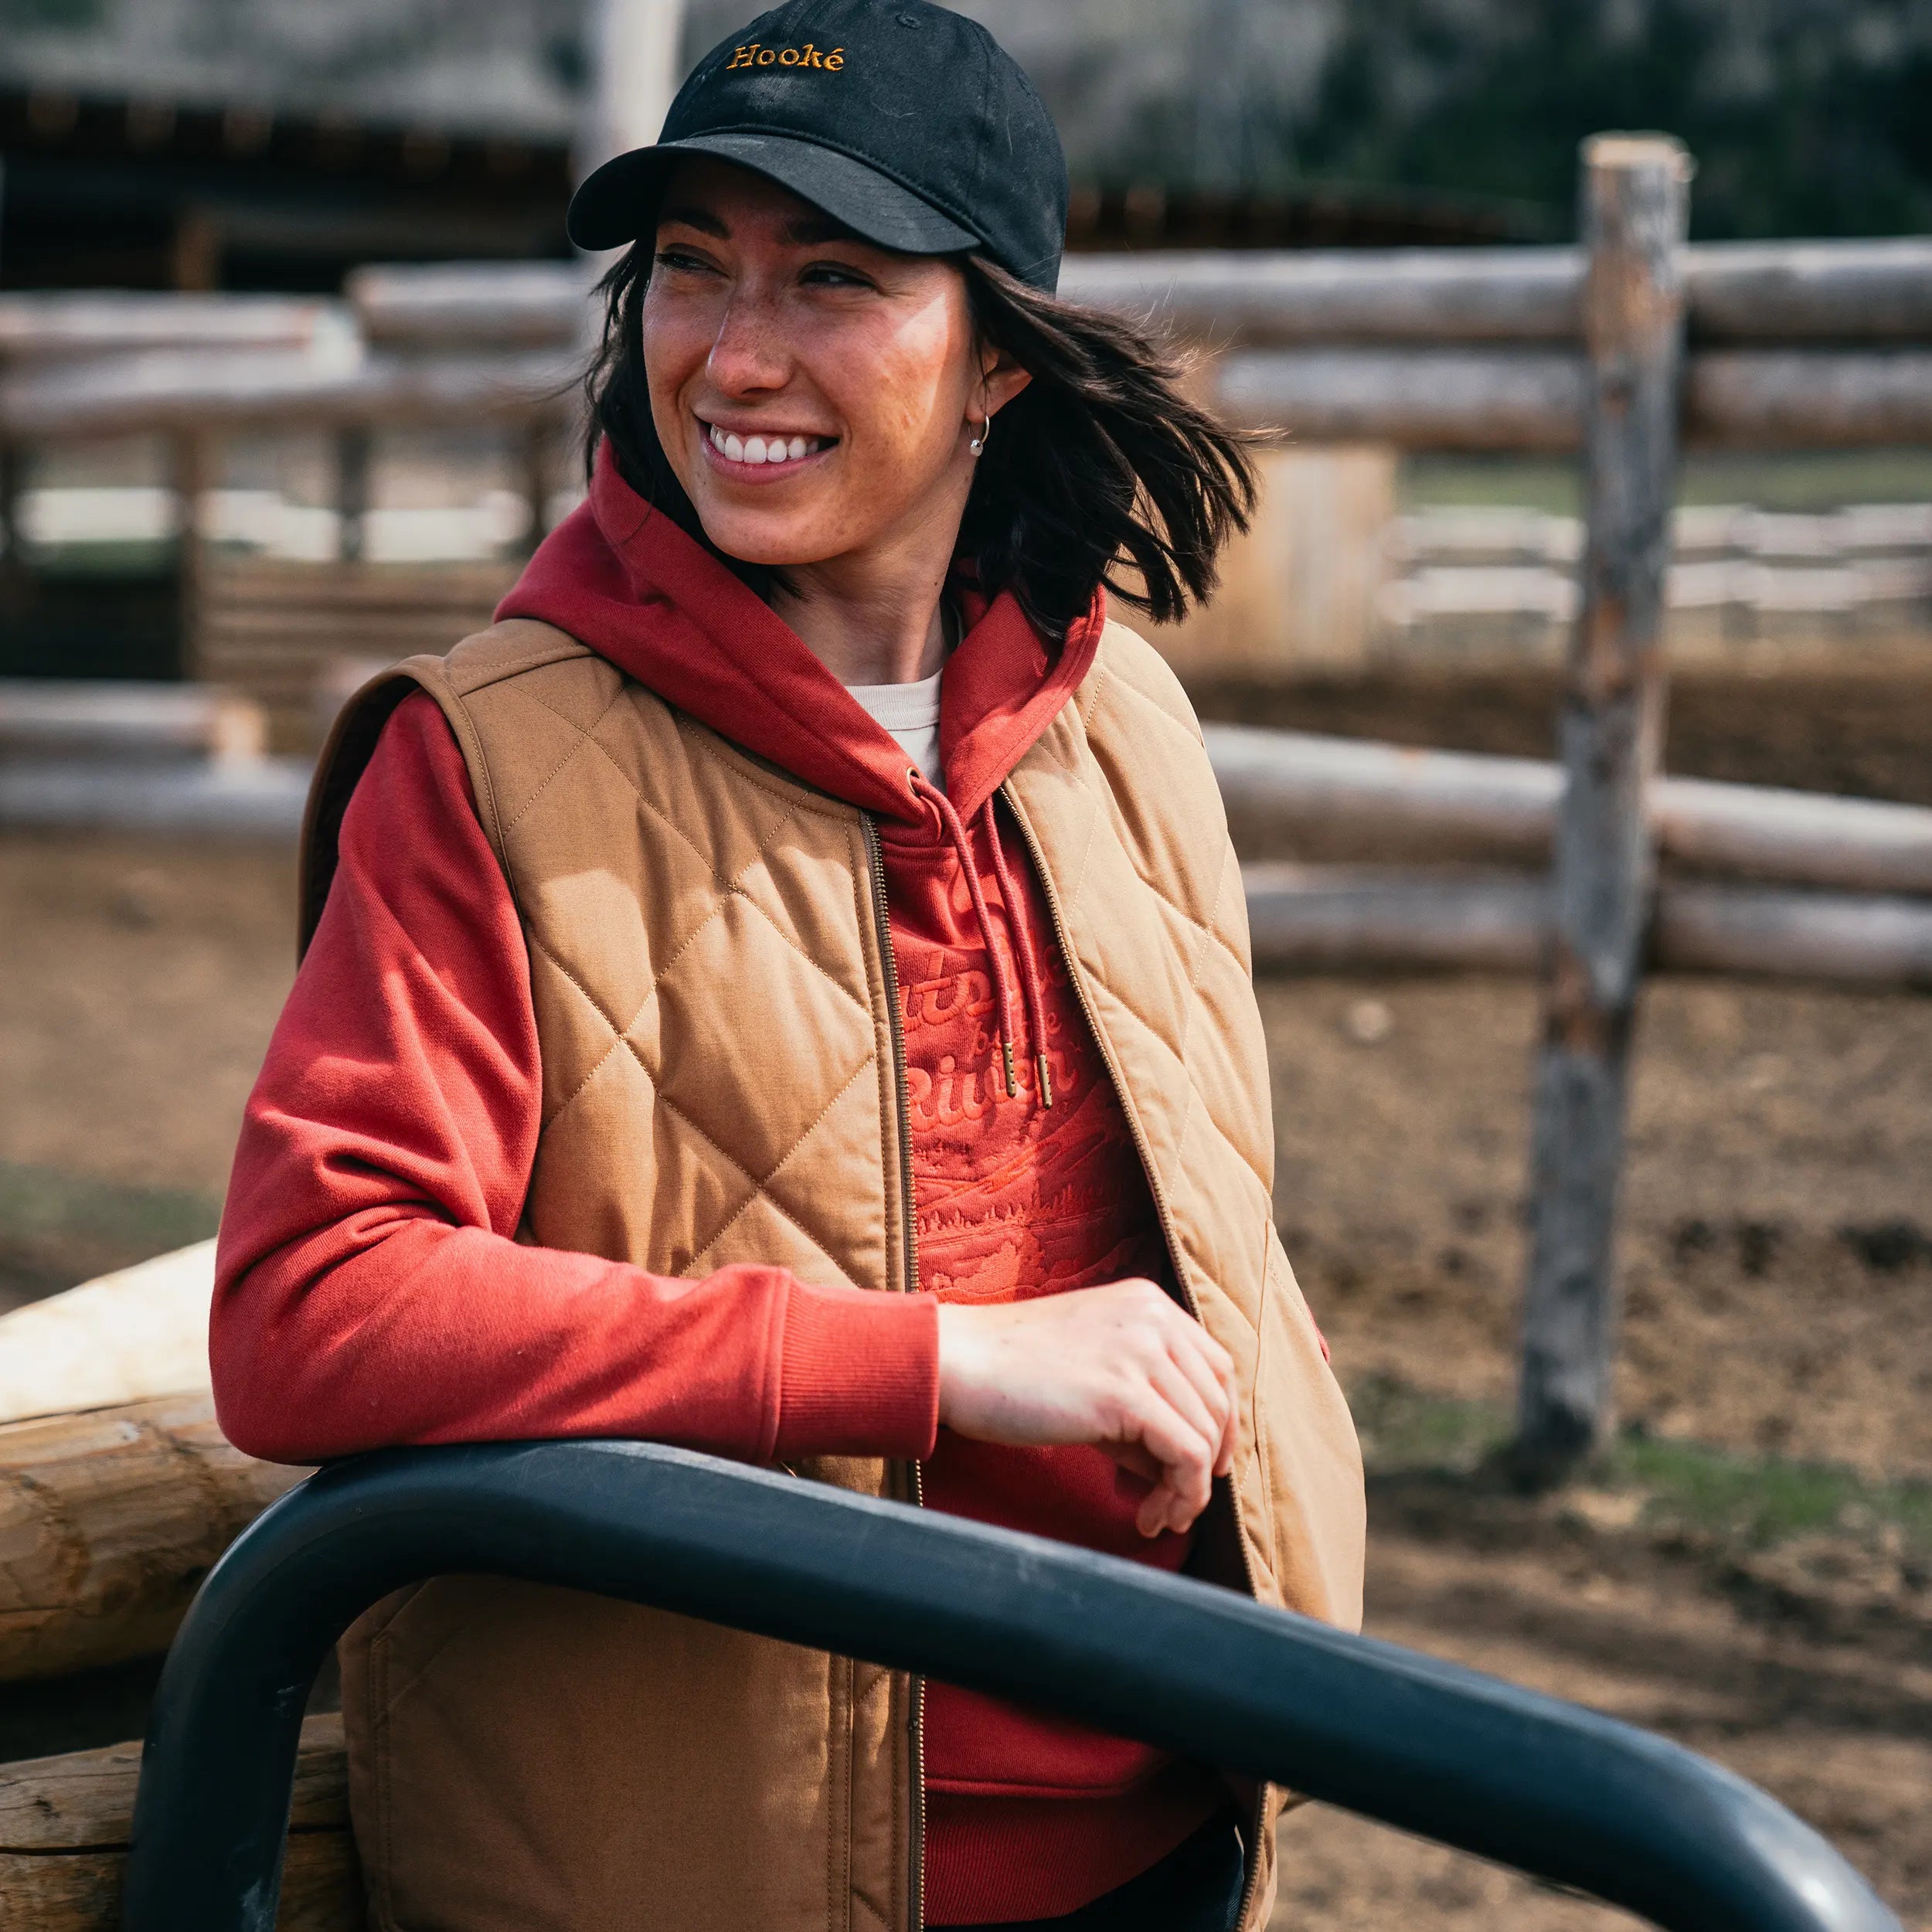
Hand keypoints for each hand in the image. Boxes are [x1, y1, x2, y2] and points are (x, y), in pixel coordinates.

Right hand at [935, 1278, 1237, 1537]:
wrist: (959, 1362)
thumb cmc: (1014, 1372)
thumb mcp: (1094, 1371)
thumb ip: (1144, 1406)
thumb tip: (1185, 1469)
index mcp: (1148, 1303)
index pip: (1218, 1366)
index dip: (1219, 1423)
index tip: (1199, 1467)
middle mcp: (1153, 1318)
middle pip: (1219, 1402)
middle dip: (1207, 1463)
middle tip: (1173, 1505)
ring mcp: (1141, 1351)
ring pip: (1207, 1433)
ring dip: (1189, 1490)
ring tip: (1155, 1516)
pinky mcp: (1124, 1393)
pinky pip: (1187, 1455)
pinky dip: (1180, 1495)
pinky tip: (1147, 1516)